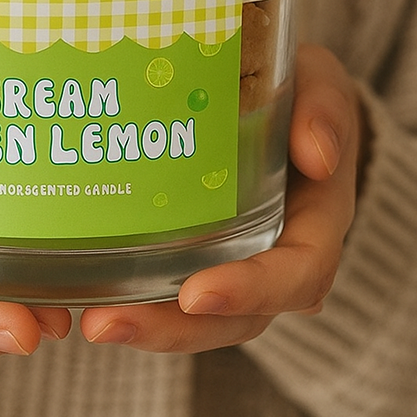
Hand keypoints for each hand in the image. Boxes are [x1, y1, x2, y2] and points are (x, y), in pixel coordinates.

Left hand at [79, 44, 363, 351]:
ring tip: (92, 320)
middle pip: (238, 317)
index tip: (196, 293)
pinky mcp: (202, 252)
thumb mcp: (322, 88)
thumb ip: (326, 111)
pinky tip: (90, 294)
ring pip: (201, 318)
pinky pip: (176, 289)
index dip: (251, 291)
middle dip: (175, 328)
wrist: (285, 106)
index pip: (298, 275)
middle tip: (106, 323)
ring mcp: (239, 261)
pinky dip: (138, 298)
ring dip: (148, 325)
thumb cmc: (305, 96)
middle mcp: (279, 258)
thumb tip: (317, 154)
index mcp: (317, 224)